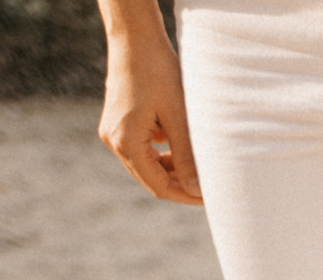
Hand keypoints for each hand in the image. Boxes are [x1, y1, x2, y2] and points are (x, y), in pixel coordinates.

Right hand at [98, 24, 201, 205]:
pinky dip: (161, 152)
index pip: (158, 186)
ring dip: (171, 168)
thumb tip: (195, 190)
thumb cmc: (159, 72)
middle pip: (150, 178)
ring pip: (146, 164)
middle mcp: (113, 140)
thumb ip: (186, 156)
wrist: (135, 38)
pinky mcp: (117, 122)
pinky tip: (179, 141)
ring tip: (197, 164)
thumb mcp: (178, 116)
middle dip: (180, 184)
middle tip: (208, 185)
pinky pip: (141, 148)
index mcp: (126, 142)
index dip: (185, 195)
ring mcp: (112, 131)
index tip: (210, 198)